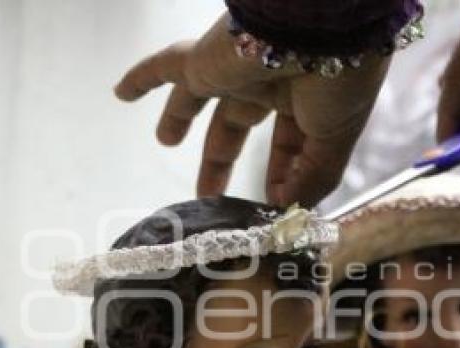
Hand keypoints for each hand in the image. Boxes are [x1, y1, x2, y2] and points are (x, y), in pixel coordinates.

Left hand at [115, 13, 389, 206]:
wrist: (324, 24)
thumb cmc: (339, 82)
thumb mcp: (333, 141)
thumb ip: (311, 179)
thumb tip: (284, 210)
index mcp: (305, 100)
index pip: (284, 144)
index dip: (277, 177)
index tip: (266, 208)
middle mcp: (268, 83)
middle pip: (235, 125)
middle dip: (222, 159)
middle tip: (210, 195)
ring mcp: (234, 70)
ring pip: (197, 96)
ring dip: (180, 118)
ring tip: (165, 140)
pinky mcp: (205, 60)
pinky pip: (164, 65)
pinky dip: (141, 77)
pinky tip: (120, 93)